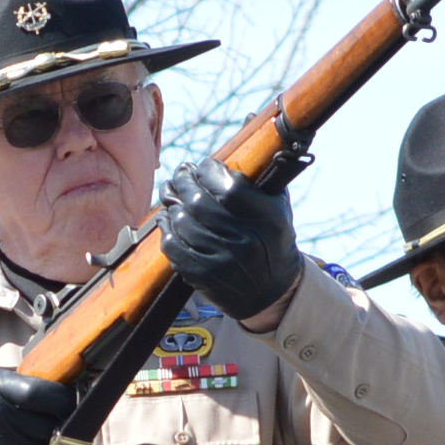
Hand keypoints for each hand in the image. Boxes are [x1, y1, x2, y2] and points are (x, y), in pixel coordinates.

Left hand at [159, 164, 303, 325]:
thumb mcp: (278, 211)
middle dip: (184, 181)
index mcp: (267, 220)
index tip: (204, 165)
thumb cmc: (272, 242)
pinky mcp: (202, 275)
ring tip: (172, 192)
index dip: (209, 170)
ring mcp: (220, 261)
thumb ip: (260, 182)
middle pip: (199, 202)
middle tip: (181, 173)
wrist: (271, 293)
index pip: (229, 186)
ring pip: (182, 221)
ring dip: (172, 202)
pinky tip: (168, 216)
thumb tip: (234, 151)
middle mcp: (244, 241)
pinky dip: (167, 226)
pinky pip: (173, 244)